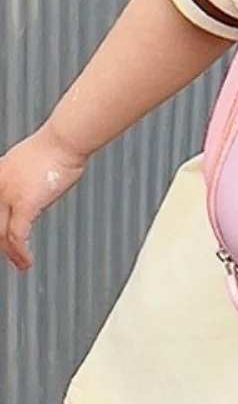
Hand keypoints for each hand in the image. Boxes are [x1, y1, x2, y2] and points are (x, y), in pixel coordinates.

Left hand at [0, 124, 88, 271]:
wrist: (66, 140)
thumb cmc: (59, 145)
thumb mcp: (34, 161)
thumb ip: (28, 178)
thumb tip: (36, 189)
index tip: (2, 238)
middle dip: (0, 241)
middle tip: (8, 253)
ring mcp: (8, 195)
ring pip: (0, 234)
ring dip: (10, 253)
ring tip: (19, 263)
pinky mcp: (24, 204)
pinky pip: (17, 236)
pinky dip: (20, 253)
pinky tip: (26, 262)